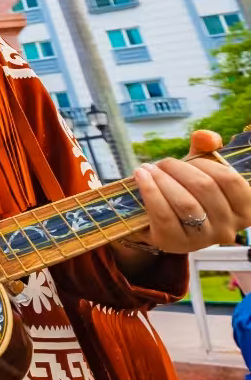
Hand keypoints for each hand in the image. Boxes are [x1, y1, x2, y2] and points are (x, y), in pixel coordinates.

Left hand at [132, 130, 250, 252]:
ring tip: (147, 169)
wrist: (158, 220)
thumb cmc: (185, 191)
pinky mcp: (174, 243)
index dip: (207, 164)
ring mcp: (202, 239)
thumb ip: (206, 149)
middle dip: (179, 169)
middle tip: (161, 163)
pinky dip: (149, 191)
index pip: (231, 180)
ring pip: (185, 202)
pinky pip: (163, 214)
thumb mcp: (199, 169)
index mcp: (243, 211)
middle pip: (205, 188)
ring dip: (162, 179)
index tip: (189, 159)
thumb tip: (206, 137)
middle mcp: (227, 229)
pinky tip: (140, 176)